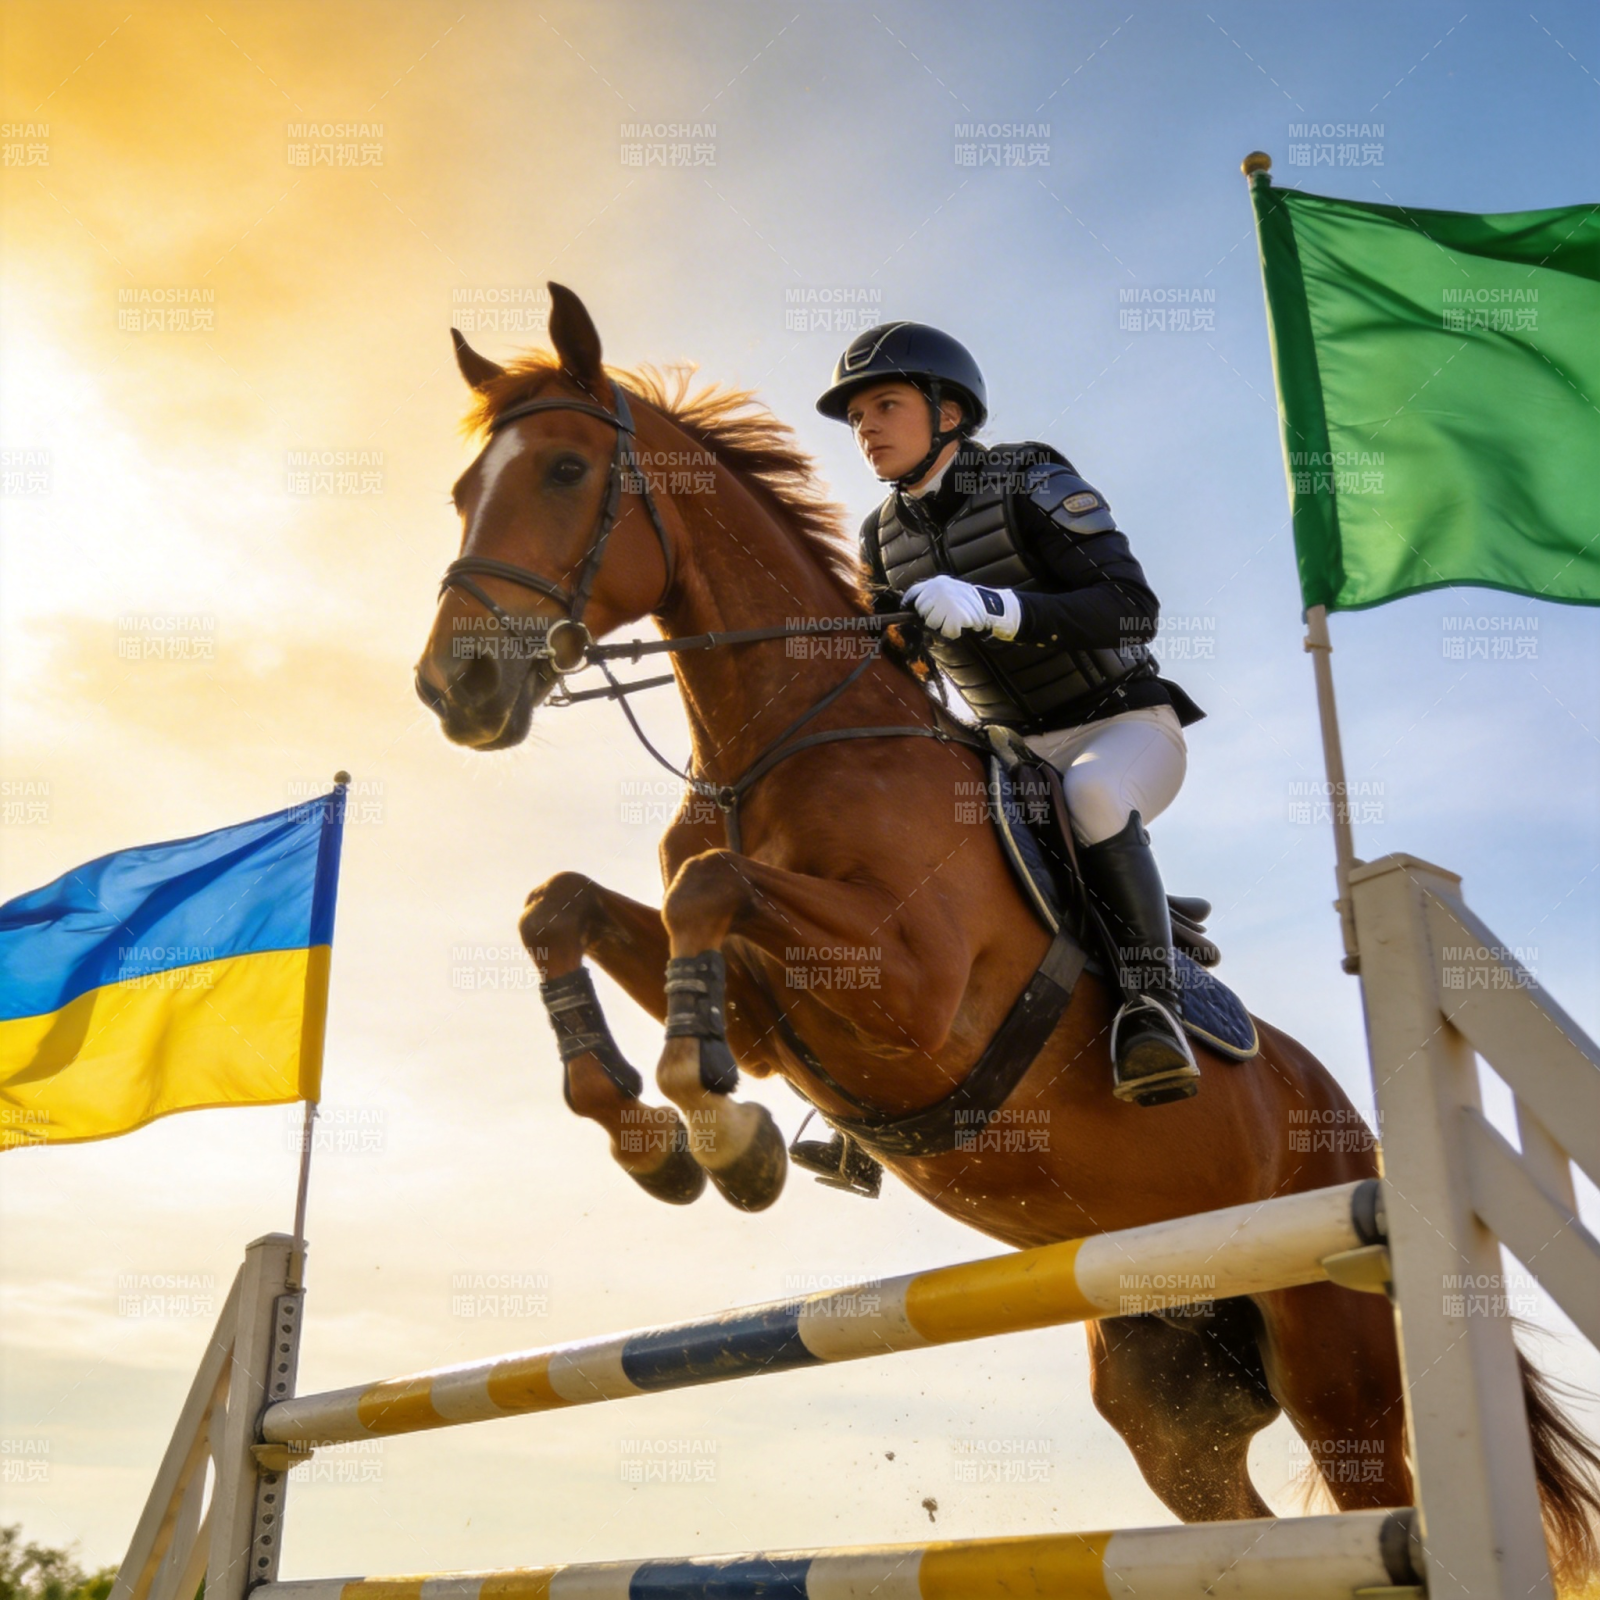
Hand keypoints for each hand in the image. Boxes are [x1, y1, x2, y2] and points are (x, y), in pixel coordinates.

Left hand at [902, 575, 1020, 639]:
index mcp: (937, 582)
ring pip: (930, 622)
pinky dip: (953, 632)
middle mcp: (939, 590)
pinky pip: (945, 631)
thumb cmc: (971, 600)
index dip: (908, 601)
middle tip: (945, 617)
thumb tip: (916, 605)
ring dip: (941, 626)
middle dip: (930, 617)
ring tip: (953, 620)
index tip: (905, 608)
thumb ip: (935, 593)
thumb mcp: (951, 588)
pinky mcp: (953, 616)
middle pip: (921, 610)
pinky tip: (960, 627)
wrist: (991, 605)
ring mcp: (945, 603)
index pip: (915, 592)